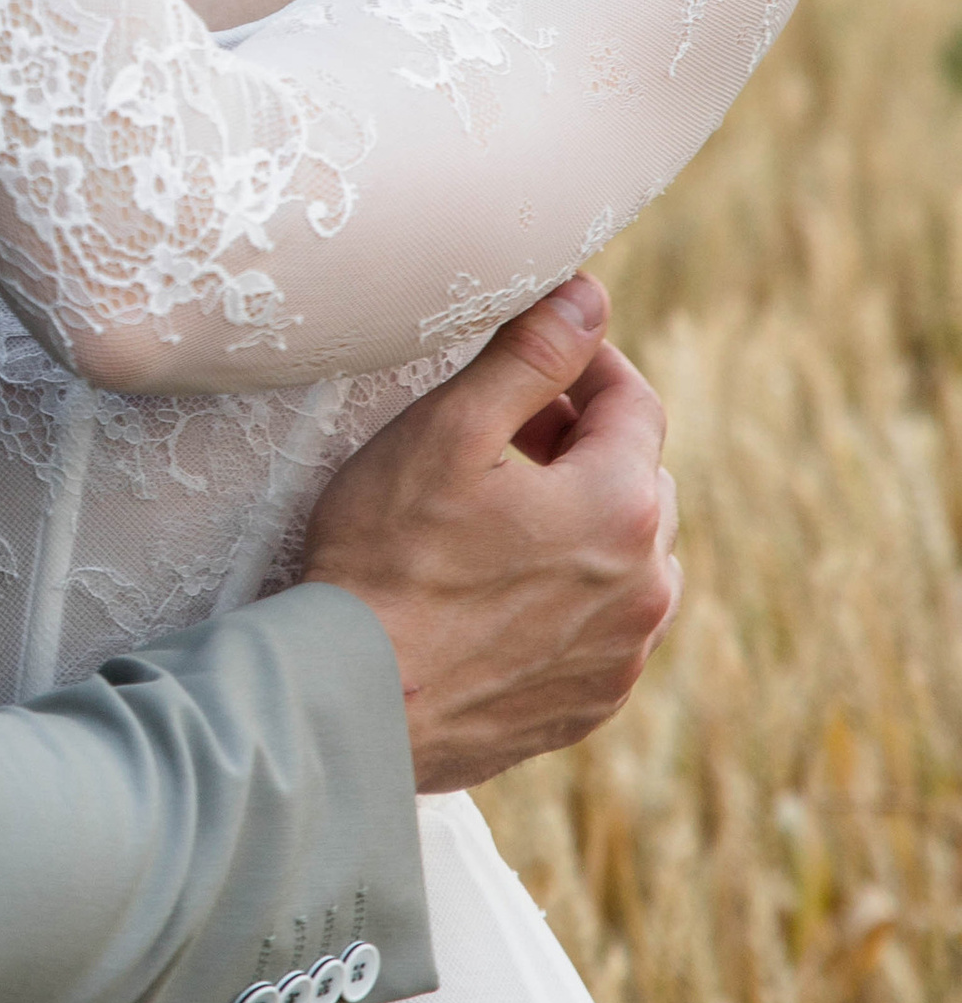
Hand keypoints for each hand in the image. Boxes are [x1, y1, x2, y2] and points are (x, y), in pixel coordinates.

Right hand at [300, 275, 680, 796]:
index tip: (537, 356)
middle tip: (505, 432)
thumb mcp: (448, 430)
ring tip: (501, 513)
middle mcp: (647, 586)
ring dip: (583, 522)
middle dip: (581, 444)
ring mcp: (622, 655)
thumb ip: (530, 356)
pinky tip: (500, 589)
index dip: (584, 365)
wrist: (354, 702)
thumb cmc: (387, 558)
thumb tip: (589, 297)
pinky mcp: (589, 705)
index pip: (634, 403)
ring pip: (629, 558)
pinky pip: (604, 627)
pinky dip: (570, 595)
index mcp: (622, 506)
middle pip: (638, 480)